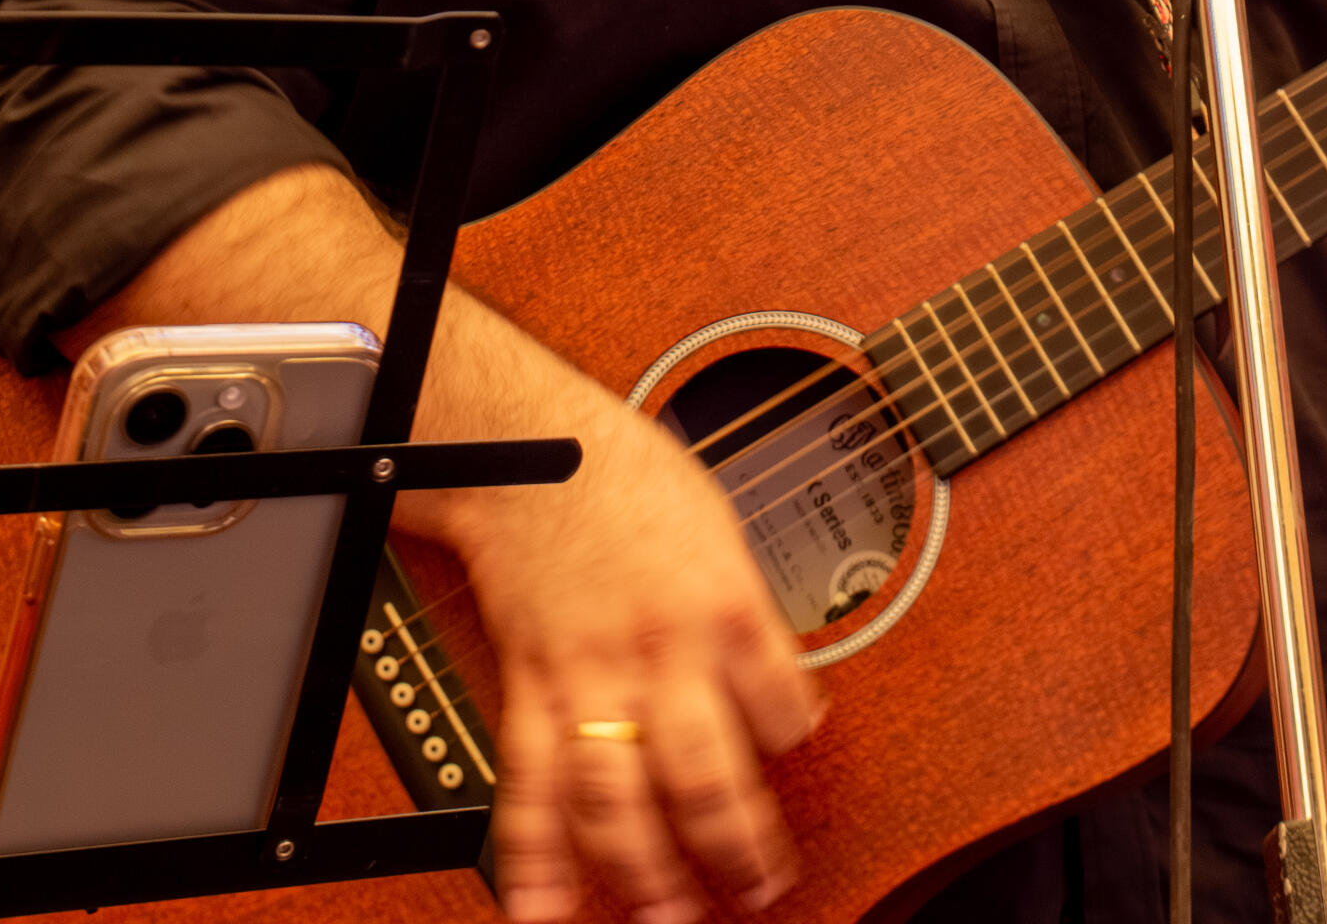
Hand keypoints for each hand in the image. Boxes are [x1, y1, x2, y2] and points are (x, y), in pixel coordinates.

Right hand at [447, 371, 823, 921]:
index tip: (795, 754)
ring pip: (618, 796)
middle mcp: (660, 650)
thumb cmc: (628, 475)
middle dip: (732, 847)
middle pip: (703, 775)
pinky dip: (534, 853)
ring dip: (641, 871)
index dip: (793, 737)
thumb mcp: (718, 527)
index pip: (781, 705)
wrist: (534, 448)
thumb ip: (744, 612)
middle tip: (756, 888)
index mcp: (723, 604)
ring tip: (665, 917)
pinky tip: (542, 905)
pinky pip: (531, 780)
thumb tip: (773, 679)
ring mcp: (591, 674)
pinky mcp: (534, 683)